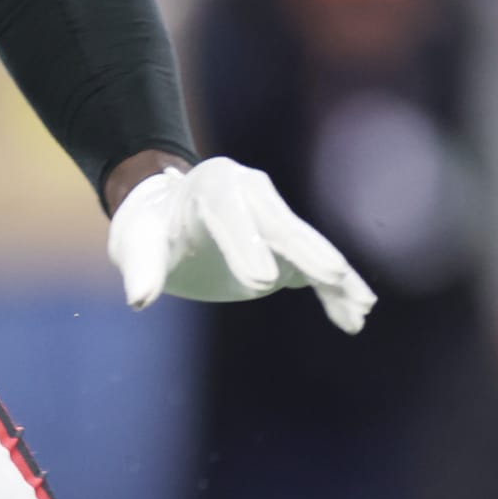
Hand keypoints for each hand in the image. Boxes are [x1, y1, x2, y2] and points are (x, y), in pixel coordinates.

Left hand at [107, 156, 375, 335]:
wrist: (168, 216)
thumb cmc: (150, 230)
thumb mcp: (135, 244)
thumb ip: (141, 268)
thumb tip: (140, 298)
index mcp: (214, 185)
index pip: (231, 212)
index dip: (246, 245)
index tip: (261, 282)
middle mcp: (252, 192)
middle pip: (282, 225)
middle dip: (308, 252)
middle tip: (331, 277)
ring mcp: (274, 216)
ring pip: (308, 245)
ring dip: (336, 275)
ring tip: (362, 306)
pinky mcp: (287, 242)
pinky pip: (315, 265)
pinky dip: (335, 289)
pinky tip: (356, 313)